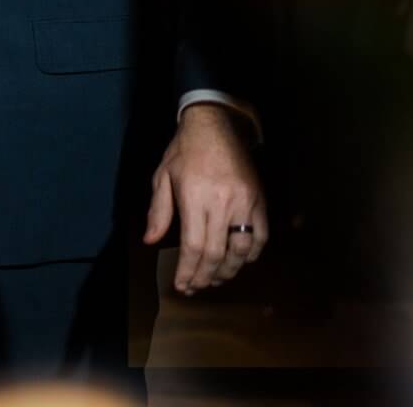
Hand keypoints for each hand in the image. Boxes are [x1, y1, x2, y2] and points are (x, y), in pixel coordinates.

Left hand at [145, 103, 267, 294]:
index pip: (194, 246)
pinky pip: (261, 235)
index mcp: (195, 197)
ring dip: (229, 270)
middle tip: (197, 287)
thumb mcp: (162, 176)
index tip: (183, 285)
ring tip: (216, 278)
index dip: (188, 270)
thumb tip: (150, 241)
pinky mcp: (259, 199)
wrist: (215, 124)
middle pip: (217, 253)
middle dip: (206, 276)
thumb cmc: (184, 150)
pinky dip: (252, 253)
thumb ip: (159, 211)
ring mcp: (245, 202)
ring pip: (242, 249)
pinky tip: (240, 261)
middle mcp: (223, 202)